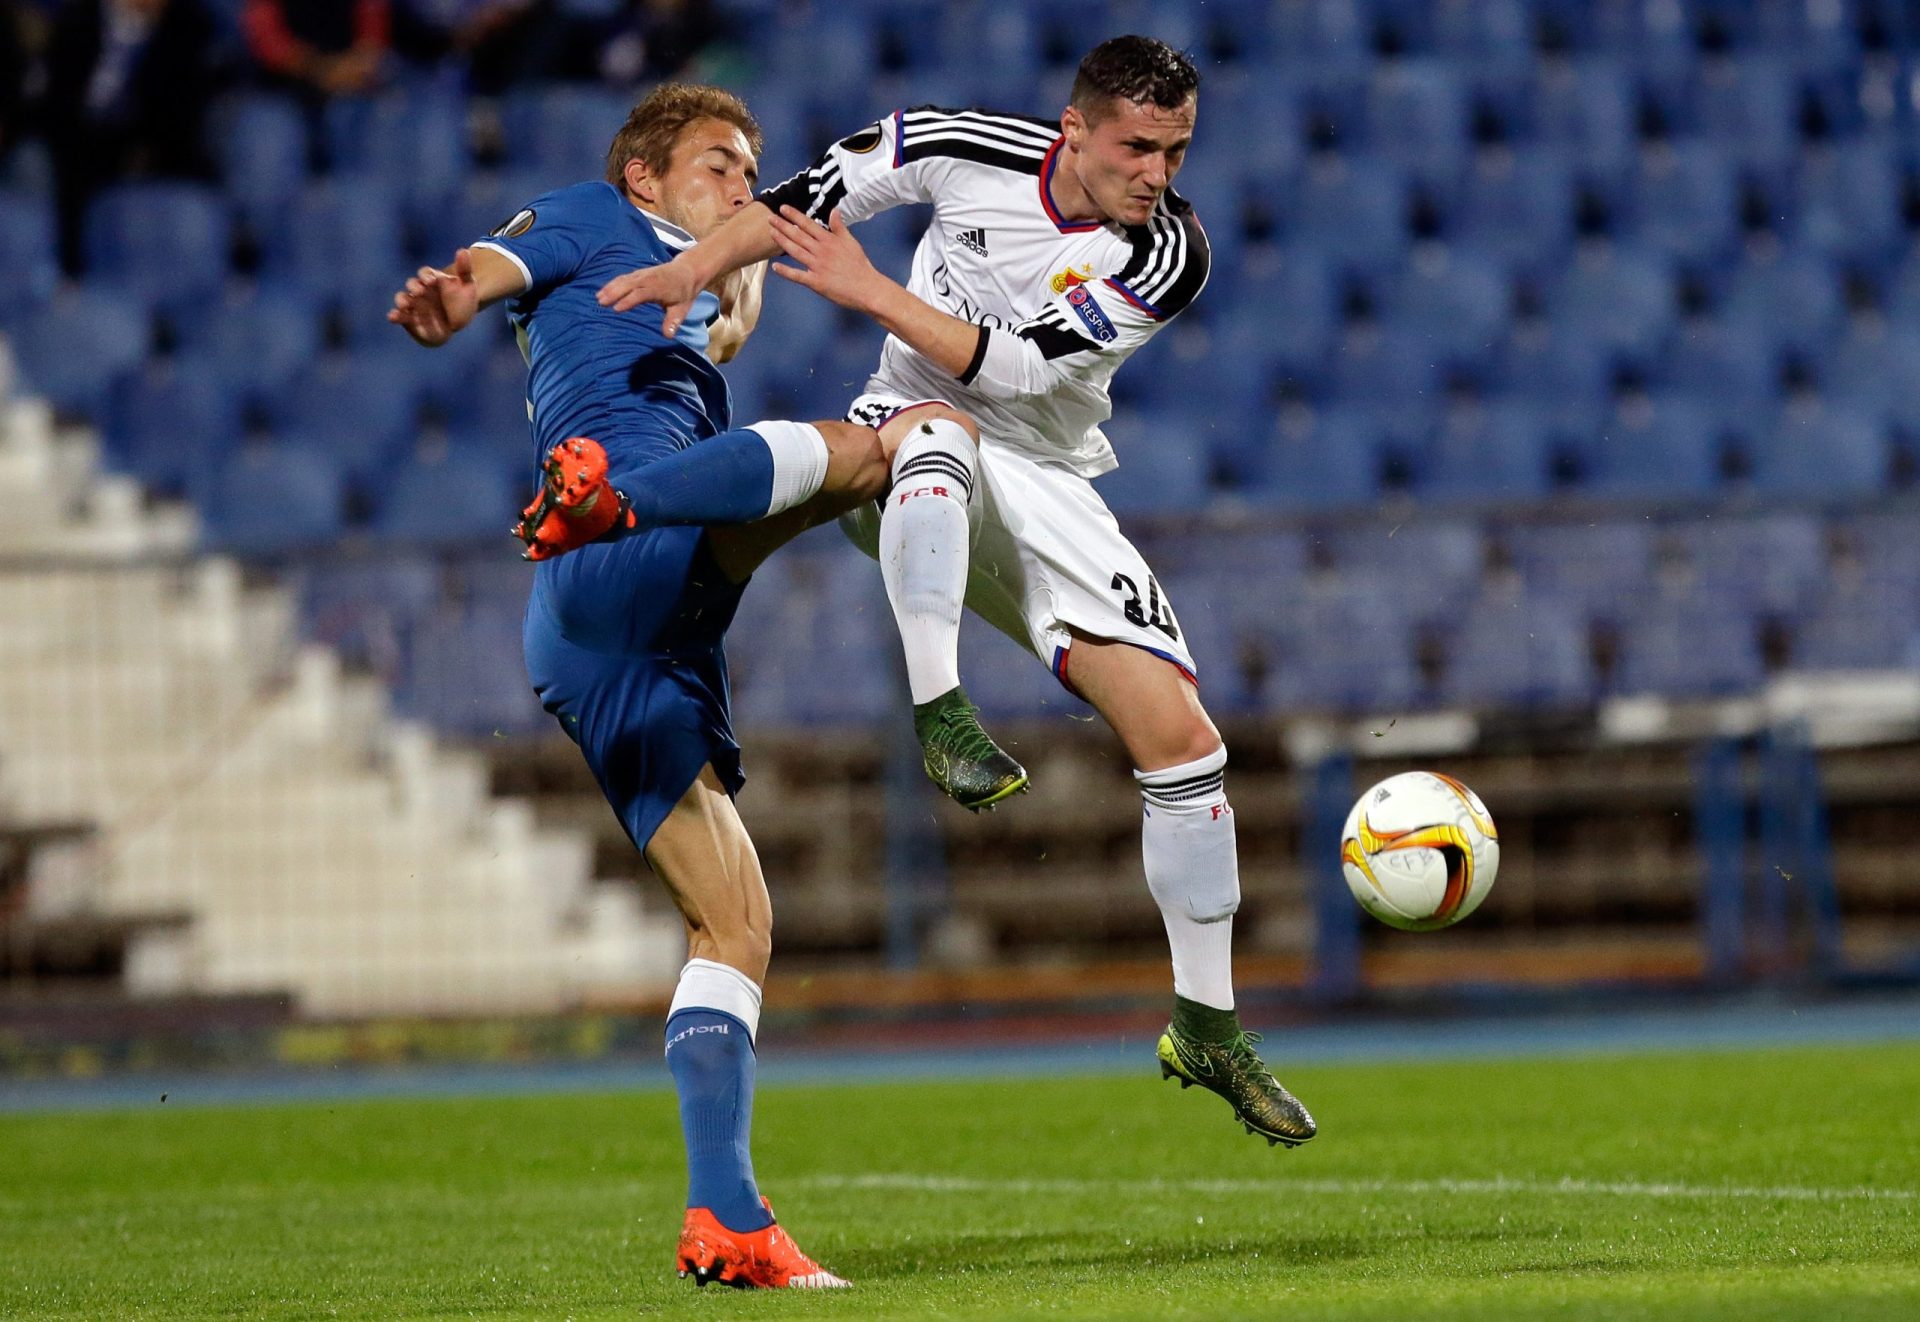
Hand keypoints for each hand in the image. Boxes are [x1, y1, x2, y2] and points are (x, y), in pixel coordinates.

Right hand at [388, 248, 479, 346]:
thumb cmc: (462, 302)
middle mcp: (420, 290)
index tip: (432, 281)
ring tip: (405, 305)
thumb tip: (463, 250)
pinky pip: (400, 315)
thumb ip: (464, 269)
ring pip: (402, 298)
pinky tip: (393, 317)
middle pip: (412, 284)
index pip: (425, 273)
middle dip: (414, 286)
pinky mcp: (409, 319)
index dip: (426, 276)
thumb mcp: (467, 286)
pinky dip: (395, 315)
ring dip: (401, 300)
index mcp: (432, 280)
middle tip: (421, 291)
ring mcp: (414, 304)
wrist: (458, 323)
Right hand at [596, 253, 704, 333]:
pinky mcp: (638, 273)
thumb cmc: (683, 293)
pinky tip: (604, 291)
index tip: (616, 309)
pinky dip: (612, 283)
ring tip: (598, 298)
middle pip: (628, 284)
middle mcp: (648, 279)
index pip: (640, 294)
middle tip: (601, 302)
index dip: (628, 300)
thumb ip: (673, 322)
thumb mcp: (681, 309)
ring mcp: (642, 274)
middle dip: (614, 292)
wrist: (686, 271)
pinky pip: (623, 277)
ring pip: (623, 280)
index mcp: (658, 288)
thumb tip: (668, 336)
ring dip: (610, 287)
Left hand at [767, 207, 884, 312]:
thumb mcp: (852, 242)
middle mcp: (821, 251)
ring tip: (771, 232)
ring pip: (795, 251)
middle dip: (783, 225)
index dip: (794, 215)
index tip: (783, 208)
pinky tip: (775, 266)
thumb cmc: (860, 266)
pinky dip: (786, 272)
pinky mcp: (816, 282)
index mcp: (829, 241)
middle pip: (798, 235)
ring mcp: (817, 267)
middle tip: (770, 218)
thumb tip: (834, 211)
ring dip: (782, 241)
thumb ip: (839, 227)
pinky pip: (798, 276)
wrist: (867, 288)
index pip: (808, 224)